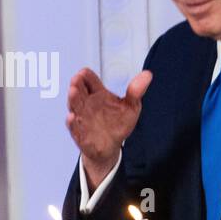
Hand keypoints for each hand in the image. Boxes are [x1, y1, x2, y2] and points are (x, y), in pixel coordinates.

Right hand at [65, 67, 151, 188]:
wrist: (111, 146)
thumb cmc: (118, 123)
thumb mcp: (131, 107)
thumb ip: (136, 91)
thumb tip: (148, 74)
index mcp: (98, 93)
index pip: (88, 80)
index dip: (86, 75)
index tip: (85, 73)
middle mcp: (87, 103)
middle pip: (78, 90)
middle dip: (76, 85)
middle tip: (77, 79)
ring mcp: (82, 117)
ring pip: (74, 106)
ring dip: (73, 99)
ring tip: (73, 91)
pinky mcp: (80, 133)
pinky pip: (74, 128)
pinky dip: (72, 123)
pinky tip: (72, 117)